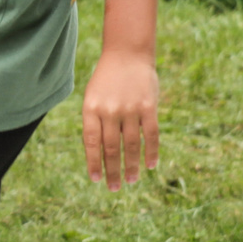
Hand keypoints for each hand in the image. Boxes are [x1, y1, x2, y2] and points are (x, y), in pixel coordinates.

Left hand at [81, 49, 158, 189]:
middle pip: (111, 148)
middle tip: (114, 188)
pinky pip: (151, 135)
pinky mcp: (148, 106)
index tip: (96, 179)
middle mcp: (110, 110)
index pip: (91, 142)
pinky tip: (151, 165)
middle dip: (112, 170)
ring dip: (131, 166)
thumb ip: (95, 122)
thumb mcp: (93, 97)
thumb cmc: (107, 80)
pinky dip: (151, 152)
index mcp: (91, 108)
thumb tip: (100, 154)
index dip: (93, 162)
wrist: (127, 53)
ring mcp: (130, 108)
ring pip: (131, 145)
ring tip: (131, 181)